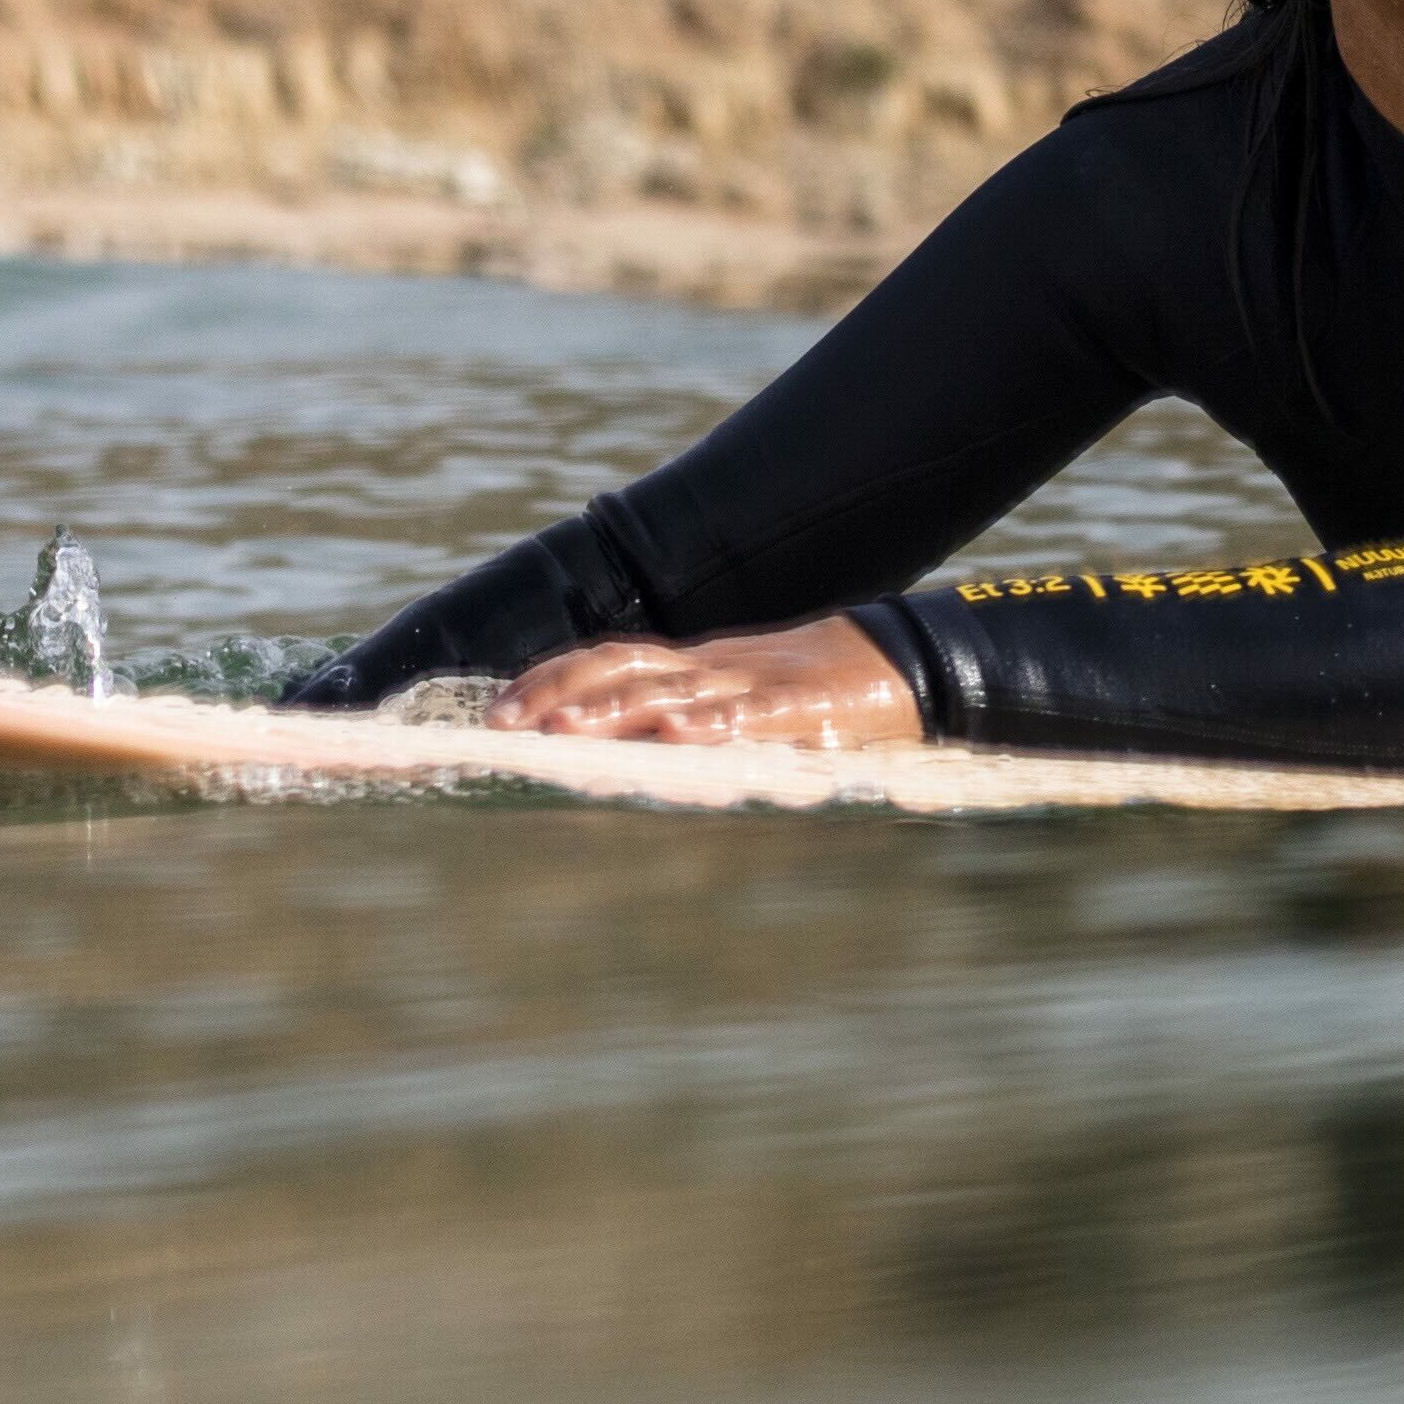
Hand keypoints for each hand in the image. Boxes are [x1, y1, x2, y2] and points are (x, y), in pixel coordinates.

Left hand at [498, 615, 927, 748]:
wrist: (905, 666)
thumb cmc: (817, 695)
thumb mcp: (742, 697)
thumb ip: (688, 711)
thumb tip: (618, 744)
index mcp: (700, 665)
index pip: (610, 659)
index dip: (551, 678)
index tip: (498, 709)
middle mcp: (716, 668)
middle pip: (624, 671)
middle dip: (558, 696)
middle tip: (501, 726)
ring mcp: (757, 685)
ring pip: (674, 692)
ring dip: (613, 711)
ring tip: (563, 732)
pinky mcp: (805, 710)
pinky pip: (753, 716)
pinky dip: (711, 726)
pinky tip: (675, 738)